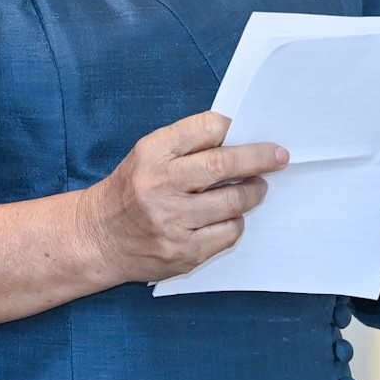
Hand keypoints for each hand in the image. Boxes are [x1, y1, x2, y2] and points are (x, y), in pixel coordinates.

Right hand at [75, 112, 285, 284]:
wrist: (99, 238)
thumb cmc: (133, 189)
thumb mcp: (149, 154)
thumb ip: (187, 143)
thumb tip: (238, 135)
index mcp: (152, 154)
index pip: (204, 129)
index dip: (230, 127)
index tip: (246, 129)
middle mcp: (160, 186)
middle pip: (223, 165)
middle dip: (259, 158)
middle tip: (279, 156)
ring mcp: (172, 223)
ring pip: (232, 202)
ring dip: (252, 192)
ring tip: (255, 187)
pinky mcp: (183, 252)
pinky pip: (228, 233)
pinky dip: (236, 221)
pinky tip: (229, 216)